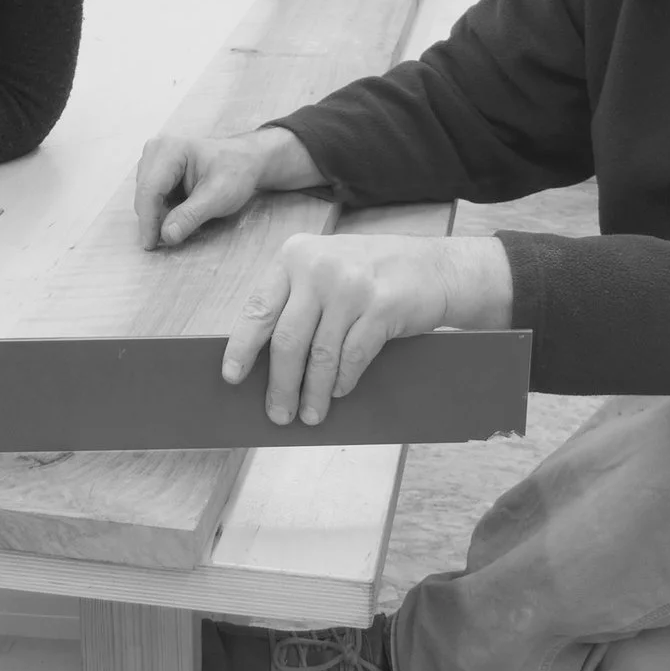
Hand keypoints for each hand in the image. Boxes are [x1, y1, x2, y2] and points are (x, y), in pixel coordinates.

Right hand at [134, 126, 320, 249]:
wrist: (245, 161)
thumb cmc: (235, 172)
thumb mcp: (218, 196)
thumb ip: (191, 215)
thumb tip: (166, 236)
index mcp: (169, 150)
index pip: (149, 190)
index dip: (147, 221)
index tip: (151, 246)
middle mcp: (155, 150)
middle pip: (144, 195)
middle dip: (154, 220)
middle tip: (174, 238)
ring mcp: (153, 160)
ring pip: (145, 198)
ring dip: (159, 216)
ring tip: (188, 217)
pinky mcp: (155, 171)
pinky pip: (151, 198)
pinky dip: (163, 211)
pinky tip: (182, 211)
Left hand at [224, 234, 512, 425]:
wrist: (437, 267)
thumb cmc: (374, 274)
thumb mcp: (327, 268)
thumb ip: (296, 299)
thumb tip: (262, 357)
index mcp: (295, 256)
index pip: (259, 308)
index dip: (242, 346)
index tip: (232, 376)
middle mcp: (319, 267)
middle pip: (288, 339)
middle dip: (280, 383)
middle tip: (277, 413)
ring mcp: (352, 285)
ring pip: (320, 354)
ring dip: (314, 392)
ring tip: (310, 415)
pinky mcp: (382, 305)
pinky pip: (353, 356)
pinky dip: (343, 380)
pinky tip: (339, 393)